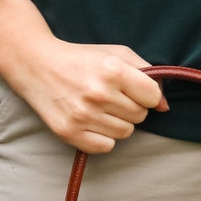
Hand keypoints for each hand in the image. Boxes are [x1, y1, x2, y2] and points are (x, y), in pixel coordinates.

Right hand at [0, 0, 166, 152]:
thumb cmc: (81, 59)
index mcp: (112, 70)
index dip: (146, 94)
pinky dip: (102, 137)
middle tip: (109, 95)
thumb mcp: (114, 54)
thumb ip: (146, 74)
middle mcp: (98, 94)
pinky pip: (107, 146)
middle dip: (130, 107)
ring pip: (125, 133)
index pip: (152, 96)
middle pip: (140, 116)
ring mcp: (84, 116)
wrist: (35, 64)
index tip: (132, 88)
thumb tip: (165, 107)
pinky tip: (90, 120)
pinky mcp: (71, 133)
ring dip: (117, 122)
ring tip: (97, 106)